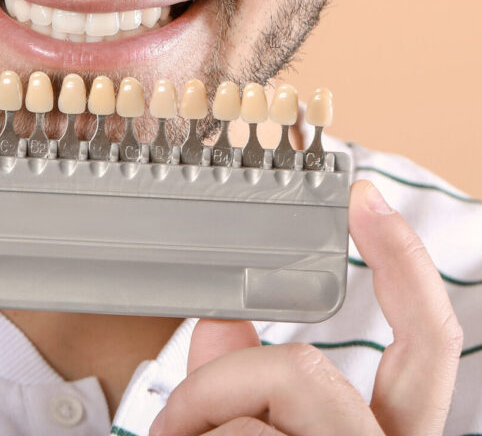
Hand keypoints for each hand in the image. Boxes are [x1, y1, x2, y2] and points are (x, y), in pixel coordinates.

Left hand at [150, 179, 462, 435]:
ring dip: (199, 420)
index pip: (429, 342)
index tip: (363, 193)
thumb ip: (240, 382)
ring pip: (271, 391)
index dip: (405, 261)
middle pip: (309, 368)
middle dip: (231, 380)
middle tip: (176, 423)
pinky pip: (241, 433)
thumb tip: (222, 323)